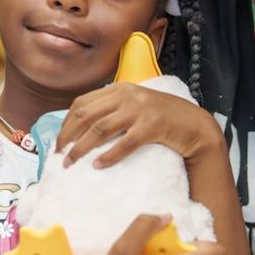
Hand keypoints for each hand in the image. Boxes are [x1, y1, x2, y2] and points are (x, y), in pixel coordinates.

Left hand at [55, 82, 222, 168]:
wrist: (196, 125)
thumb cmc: (164, 119)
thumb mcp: (135, 106)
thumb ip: (113, 109)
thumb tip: (81, 129)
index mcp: (119, 88)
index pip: (81, 103)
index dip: (65, 123)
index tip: (58, 142)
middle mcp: (127, 95)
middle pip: (86, 115)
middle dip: (68, 137)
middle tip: (59, 156)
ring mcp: (140, 109)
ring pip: (100, 129)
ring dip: (81, 148)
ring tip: (71, 163)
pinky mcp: (153, 126)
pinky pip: (125, 143)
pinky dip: (109, 156)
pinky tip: (98, 166)